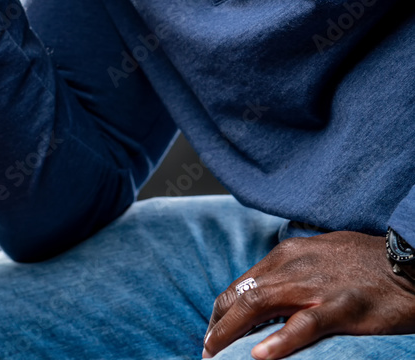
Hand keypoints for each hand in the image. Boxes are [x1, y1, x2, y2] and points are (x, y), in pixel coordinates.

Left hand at [202, 230, 414, 358]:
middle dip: (220, 325)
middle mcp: (294, 264)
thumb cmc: (365, 260)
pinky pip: (303, 325)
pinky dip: (279, 340)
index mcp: (288, 253)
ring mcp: (316, 285)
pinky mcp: (340, 306)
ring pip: (260, 304)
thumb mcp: (320, 256)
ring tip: (216, 354)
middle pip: (243, 294)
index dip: (224, 311)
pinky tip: (260, 356)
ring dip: (233, 332)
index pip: (244, 283)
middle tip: (207, 351)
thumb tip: (268, 294)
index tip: (215, 333)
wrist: (406, 260)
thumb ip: (293, 272)